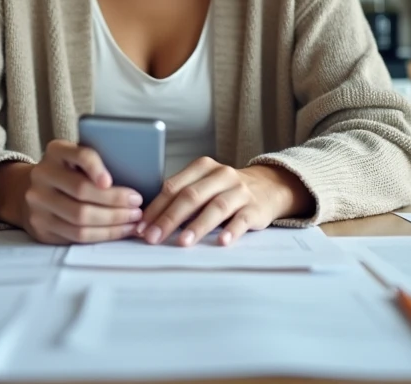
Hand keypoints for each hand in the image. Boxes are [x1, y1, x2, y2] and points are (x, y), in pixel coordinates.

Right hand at [0, 140, 143, 244]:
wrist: (27, 192)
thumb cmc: (66, 173)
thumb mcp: (74, 159)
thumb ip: (96, 163)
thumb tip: (141, 173)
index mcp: (55, 151)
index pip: (78, 155)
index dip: (96, 167)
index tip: (110, 181)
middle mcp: (42, 175)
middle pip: (81, 191)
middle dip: (115, 201)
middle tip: (137, 204)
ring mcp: (38, 203)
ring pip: (80, 218)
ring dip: (113, 222)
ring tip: (133, 220)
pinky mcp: (41, 226)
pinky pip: (76, 236)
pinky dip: (103, 235)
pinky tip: (120, 230)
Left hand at [136, 158, 312, 246]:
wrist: (269, 186)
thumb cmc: (225, 190)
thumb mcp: (204, 185)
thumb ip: (180, 197)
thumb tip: (148, 222)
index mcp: (203, 167)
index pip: (173, 187)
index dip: (156, 207)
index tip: (141, 227)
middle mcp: (221, 175)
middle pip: (191, 196)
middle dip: (169, 218)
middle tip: (154, 238)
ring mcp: (240, 191)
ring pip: (216, 207)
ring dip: (197, 225)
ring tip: (183, 242)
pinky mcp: (256, 208)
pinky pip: (242, 219)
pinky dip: (231, 230)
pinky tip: (222, 242)